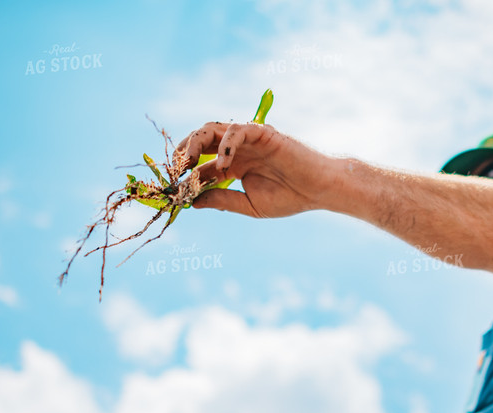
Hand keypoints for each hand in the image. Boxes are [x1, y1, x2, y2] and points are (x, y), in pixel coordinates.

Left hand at [175, 122, 338, 217]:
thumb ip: (222, 200)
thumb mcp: (249, 204)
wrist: (319, 190)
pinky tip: (223, 163)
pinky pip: (237, 130)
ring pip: (212, 129)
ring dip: (196, 142)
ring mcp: (249, 139)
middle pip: (201, 140)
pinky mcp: (262, 133)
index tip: (173, 187)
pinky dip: (225, 143)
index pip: (201, 164)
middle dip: (184, 152)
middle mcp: (237, 149)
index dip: (185, 174)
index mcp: (233, 165)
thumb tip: (192, 202)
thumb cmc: (290, 197)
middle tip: (176, 169)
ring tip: (189, 161)